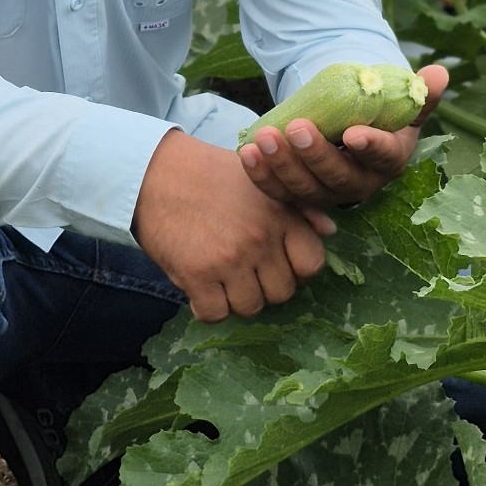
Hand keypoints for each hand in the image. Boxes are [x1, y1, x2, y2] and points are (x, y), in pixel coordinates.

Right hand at [132, 128, 336, 322]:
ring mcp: (229, 259)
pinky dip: (208, 307)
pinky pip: (215, 314)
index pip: (312, 263)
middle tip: (244, 269)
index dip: (297, 269)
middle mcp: (260, 238)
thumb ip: (298, 207)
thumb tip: (331, 231)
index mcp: (279, 213)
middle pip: (282, 292)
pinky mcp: (197, 275)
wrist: (154, 171)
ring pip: (250, 307)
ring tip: (222, 276)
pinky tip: (201, 286)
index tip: (277, 262)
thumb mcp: (259, 180)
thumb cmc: (208, 174)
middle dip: (265, 285)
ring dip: (236, 298)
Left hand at [237, 63, 448, 209]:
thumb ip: (420, 91)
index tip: (353, 133)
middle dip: (315, 155)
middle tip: (297, 128)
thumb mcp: (400, 102)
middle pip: (338, 178)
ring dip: (282, 166)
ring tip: (263, 138)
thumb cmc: (378, 115)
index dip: (369, 146)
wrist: (350, 130)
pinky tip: (247, 153)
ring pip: (304, 189)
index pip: (382, 157)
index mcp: (388, 160)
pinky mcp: (297, 194)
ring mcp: (326, 192)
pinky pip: (278, 192)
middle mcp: (359, 183)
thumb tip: (438, 73)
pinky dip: (261, 176)